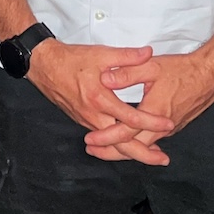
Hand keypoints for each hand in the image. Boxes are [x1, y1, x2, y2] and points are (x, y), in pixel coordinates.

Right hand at [27, 39, 173, 165]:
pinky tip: (128, 143)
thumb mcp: (101, 54)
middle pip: (121, 144)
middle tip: (164, 160)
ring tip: (151, 155)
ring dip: (132, 151)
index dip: (152, 122)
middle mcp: (93, 116)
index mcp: (100, 99)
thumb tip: (149, 53)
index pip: (131, 118)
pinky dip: (118, 145)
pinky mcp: (82, 121)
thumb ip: (126, 56)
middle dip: (144, 154)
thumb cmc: (72, 59)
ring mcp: (87, 121)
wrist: (44, 65)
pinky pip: (104, 138)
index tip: (169, 124)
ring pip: (112, 144)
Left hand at [87, 45, 213, 156]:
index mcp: (153, 112)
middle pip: (133, 148)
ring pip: (143, 146)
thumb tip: (104, 78)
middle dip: (111, 152)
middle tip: (92, 151)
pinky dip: (137, 144)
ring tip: (105, 149)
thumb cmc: (182, 70)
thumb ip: (126, 72)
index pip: (125, 132)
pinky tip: (128, 142)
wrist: (210, 76)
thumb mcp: (151, 66)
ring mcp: (169, 129)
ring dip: (124, 149)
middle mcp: (162, 127)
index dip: (106, 137)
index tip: (90, 140)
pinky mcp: (174, 126)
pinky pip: (152, 141)